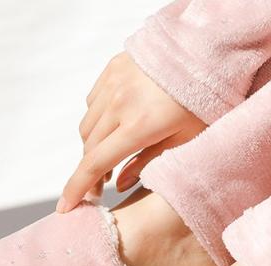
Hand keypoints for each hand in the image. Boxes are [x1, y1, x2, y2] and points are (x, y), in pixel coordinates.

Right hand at [57, 52, 205, 212]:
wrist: (206, 52)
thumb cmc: (203, 102)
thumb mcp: (183, 141)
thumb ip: (148, 163)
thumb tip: (119, 185)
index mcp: (140, 125)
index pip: (96, 164)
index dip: (77, 188)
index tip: (65, 207)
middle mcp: (120, 102)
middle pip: (89, 148)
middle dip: (88, 174)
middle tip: (98, 191)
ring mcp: (113, 82)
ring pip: (88, 126)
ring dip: (92, 149)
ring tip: (108, 164)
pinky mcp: (112, 68)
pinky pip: (93, 102)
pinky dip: (97, 122)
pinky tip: (112, 130)